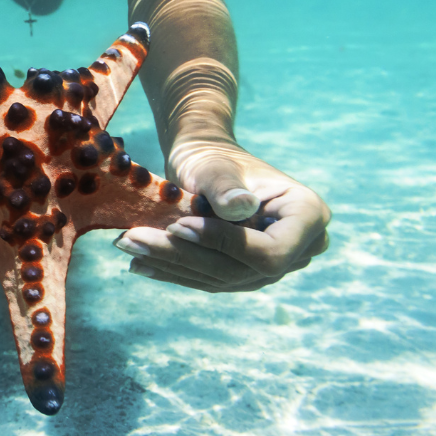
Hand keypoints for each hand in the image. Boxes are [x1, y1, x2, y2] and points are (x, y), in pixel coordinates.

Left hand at [115, 138, 329, 291]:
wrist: (206, 161)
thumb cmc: (213, 155)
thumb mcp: (216, 164)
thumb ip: (226, 186)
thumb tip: (240, 209)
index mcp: (308, 216)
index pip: (270, 251)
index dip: (225, 244)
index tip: (179, 225)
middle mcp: (300, 248)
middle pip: (240, 269)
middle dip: (183, 255)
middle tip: (131, 239)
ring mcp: (274, 267)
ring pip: (220, 278)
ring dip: (170, 264)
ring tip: (127, 247)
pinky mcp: (246, 276)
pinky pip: (209, 280)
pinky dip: (172, 271)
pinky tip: (139, 264)